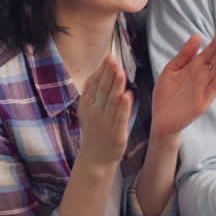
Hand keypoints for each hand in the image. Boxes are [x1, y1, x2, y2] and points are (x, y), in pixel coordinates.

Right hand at [76, 54, 133, 169]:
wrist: (95, 159)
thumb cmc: (95, 130)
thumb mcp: (89, 110)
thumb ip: (94, 91)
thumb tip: (100, 70)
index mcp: (88, 105)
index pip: (95, 84)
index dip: (102, 70)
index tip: (109, 56)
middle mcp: (95, 113)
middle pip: (102, 90)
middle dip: (108, 74)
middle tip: (113, 59)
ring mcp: (105, 123)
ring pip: (111, 102)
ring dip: (116, 86)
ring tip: (120, 72)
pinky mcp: (116, 134)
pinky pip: (120, 118)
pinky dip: (123, 107)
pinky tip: (127, 95)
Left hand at [150, 22, 215, 139]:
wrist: (161, 119)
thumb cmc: (166, 94)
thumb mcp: (172, 69)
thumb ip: (184, 54)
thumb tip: (198, 35)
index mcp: (195, 66)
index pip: (212, 49)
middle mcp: (203, 74)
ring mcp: (205, 86)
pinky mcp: (204, 100)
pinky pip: (214, 85)